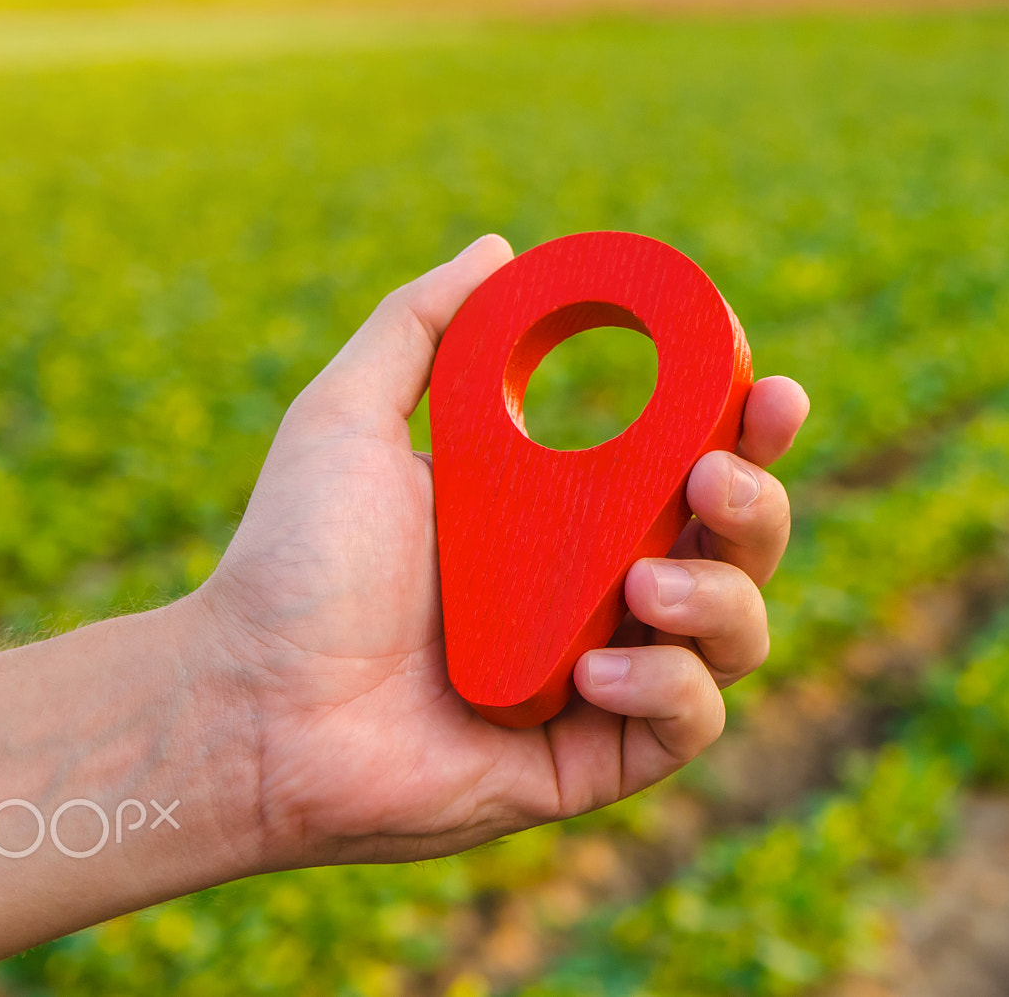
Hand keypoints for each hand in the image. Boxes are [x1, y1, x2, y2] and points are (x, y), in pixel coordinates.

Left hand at [192, 234, 808, 868]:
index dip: (750, 428)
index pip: (697, 462)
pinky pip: (689, 724)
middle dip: (757, 505)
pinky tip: (597, 668)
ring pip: (738, 633)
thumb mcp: (348, 417)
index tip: (767, 391)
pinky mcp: (592, 758)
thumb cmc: (290, 566)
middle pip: (743, 544)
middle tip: (710, 480)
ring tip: (643, 583)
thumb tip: (498, 249)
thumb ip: (421, 326)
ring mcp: (607, 677)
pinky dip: (668, 688)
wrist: (240, 704)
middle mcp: (606, 591)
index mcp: (572, 512)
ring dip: (720, 597)